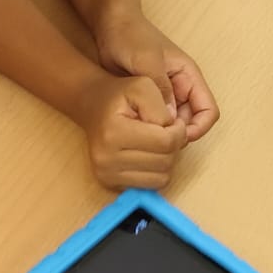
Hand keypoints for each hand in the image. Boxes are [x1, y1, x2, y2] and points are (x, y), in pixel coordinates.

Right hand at [74, 69, 187, 190]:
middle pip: (165, 162)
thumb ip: (162, 105)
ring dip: (167, 159)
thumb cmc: (119, 95)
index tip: (174, 121)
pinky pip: (152, 186)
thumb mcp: (143, 85)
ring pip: (162, 178)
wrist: (92, 106)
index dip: (179, 130)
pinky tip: (149, 154)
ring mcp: (107, 175)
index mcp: (113, 133)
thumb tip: (174, 130)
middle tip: (166, 131)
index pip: (166, 142)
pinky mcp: (111, 184)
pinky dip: (157, 171)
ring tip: (157, 142)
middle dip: (174, 145)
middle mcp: (106, 159)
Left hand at [98, 10, 219, 144]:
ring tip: (143, 136)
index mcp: (189, 77)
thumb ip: (160, 87)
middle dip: (178, 134)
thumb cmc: (131, 36)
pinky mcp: (148, 100)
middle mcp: (181, 89)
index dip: (198, 128)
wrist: (110, 26)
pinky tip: (135, 130)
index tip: (176, 136)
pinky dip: (149, 129)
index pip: (208, 111)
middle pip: (191, 122)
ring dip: (163, 133)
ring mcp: (165, 95)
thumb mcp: (146, 60)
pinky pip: (156, 121)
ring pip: (173, 125)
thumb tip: (170, 119)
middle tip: (155, 141)